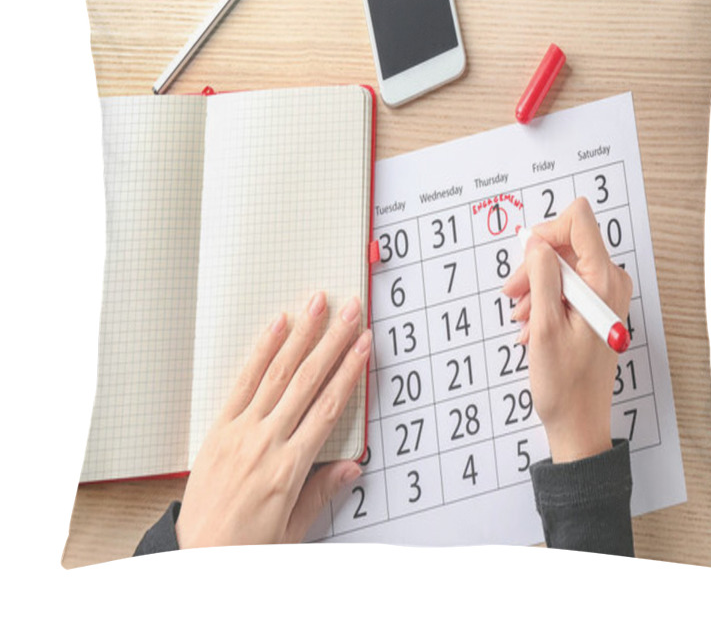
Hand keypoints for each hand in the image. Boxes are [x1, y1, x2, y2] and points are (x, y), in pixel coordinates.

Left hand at [175, 291, 370, 547]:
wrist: (193, 557)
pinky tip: (275, 328)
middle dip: (332, 341)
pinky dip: (261, 352)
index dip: (349, 372)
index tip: (364, 345)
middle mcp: (266, 441)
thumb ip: (322, 492)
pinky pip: (242, 382)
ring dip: (300, 335)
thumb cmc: (244, 546)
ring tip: (316, 305)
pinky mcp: (219, 427)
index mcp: (289, 467)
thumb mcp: (293, 528)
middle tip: (349, 311)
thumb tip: (353, 465)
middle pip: (308, 380)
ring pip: (277, 373)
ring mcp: (240, 430)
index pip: (328, 408)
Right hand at [502, 197, 631, 463]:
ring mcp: (605, 294)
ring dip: (535, 286)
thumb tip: (536, 242)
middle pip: (566, 243)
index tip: (526, 257)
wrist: (578, 419)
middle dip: (534, 265)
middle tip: (513, 295)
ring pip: (561, 265)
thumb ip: (541, 276)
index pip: (580, 221)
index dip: (547, 232)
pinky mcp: (596, 306)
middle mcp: (611, 281)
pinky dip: (544, 299)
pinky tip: (532, 325)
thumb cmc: (564, 381)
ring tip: (522, 318)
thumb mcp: (544, 325)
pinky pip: (566, 285)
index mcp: (604, 280)